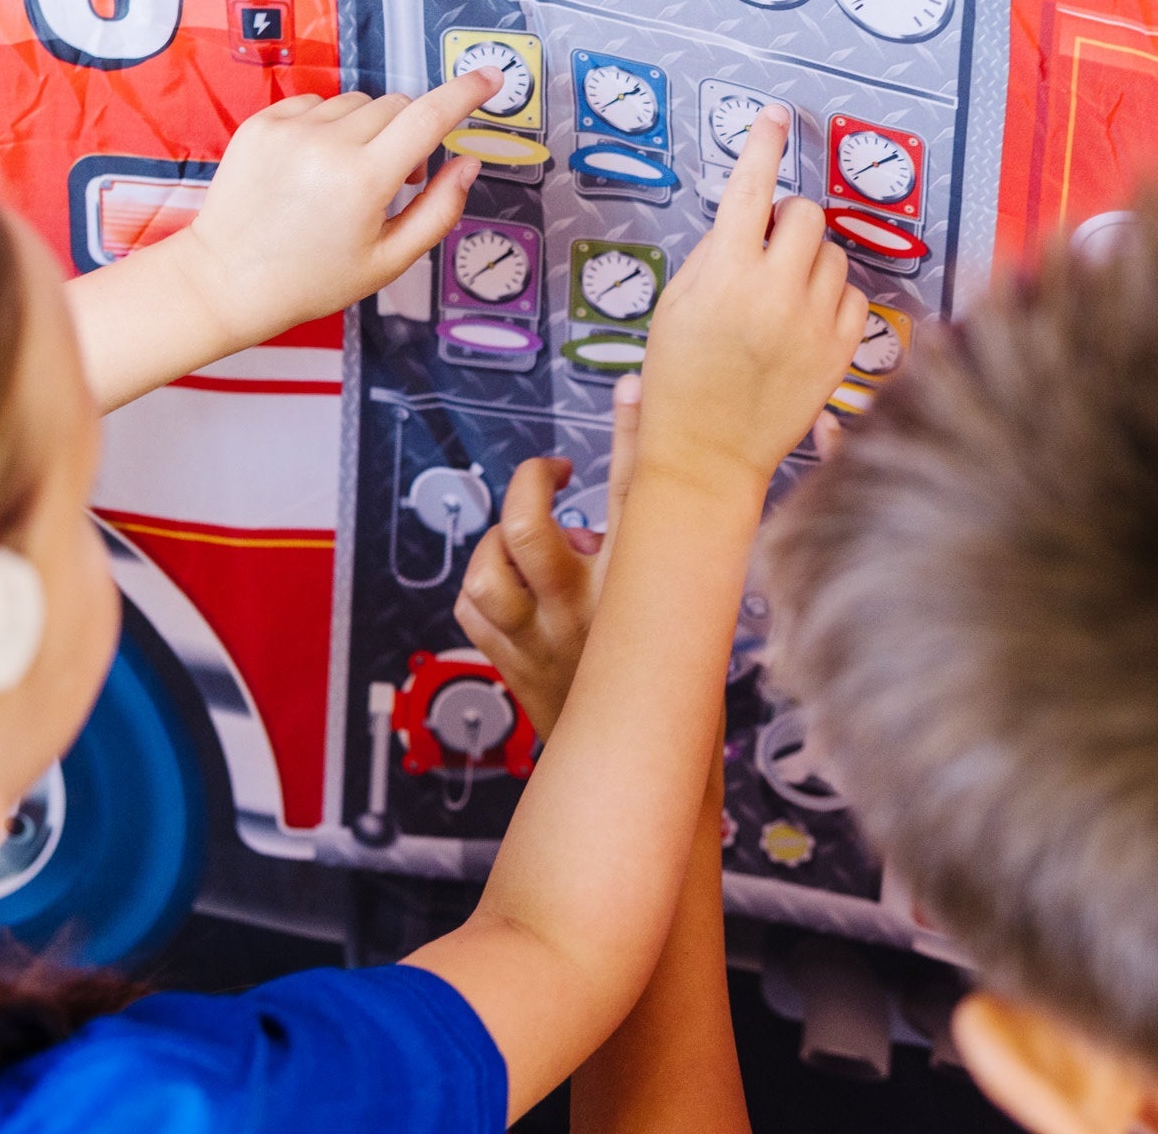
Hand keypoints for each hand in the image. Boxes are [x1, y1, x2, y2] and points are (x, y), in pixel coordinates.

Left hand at [163, 70, 500, 349]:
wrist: (225, 281)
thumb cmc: (310, 279)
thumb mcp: (388, 260)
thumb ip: (439, 210)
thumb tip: (467, 164)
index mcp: (364, 181)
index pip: (429, 117)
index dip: (466, 93)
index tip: (490, 78)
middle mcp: (327, 146)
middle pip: (398, 106)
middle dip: (410, 132)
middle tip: (397, 178)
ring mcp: (290, 130)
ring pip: (358, 103)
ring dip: (366, 129)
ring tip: (345, 176)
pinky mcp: (262, 123)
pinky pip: (317, 103)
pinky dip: (327, 126)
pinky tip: (313, 166)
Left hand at [454, 377, 642, 736]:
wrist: (643, 766)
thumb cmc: (669, 676)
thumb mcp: (685, 603)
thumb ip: (660, 543)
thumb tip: (643, 475)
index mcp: (639, 591)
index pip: (636, 493)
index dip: (632, 431)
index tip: (630, 389)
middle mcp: (582, 611)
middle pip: (527, 526)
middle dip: (531, 480)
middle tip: (552, 475)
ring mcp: (539, 640)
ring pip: (486, 570)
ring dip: (498, 540)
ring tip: (526, 534)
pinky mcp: (512, 664)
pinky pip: (472, 609)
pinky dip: (481, 583)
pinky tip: (508, 577)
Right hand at [638, 106, 866, 506]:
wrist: (708, 454)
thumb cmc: (681, 377)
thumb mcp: (676, 305)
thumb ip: (714, 253)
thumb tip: (750, 219)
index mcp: (725, 273)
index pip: (750, 187)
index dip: (763, 143)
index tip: (774, 115)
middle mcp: (775, 291)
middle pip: (805, 214)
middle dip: (786, 221)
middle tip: (765, 247)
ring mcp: (814, 321)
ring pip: (832, 253)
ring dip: (808, 260)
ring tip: (780, 296)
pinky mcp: (840, 349)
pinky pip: (852, 294)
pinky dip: (830, 297)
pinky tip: (803, 322)